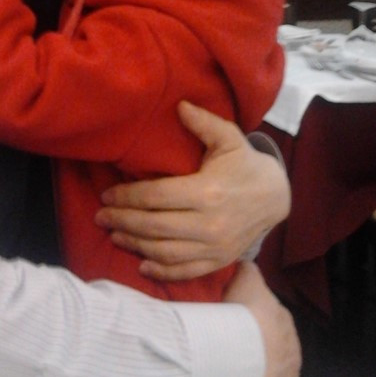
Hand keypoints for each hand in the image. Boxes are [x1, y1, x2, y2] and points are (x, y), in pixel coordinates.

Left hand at [95, 101, 289, 279]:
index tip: (107, 195)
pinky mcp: (219, 261)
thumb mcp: (229, 137)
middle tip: (100, 217)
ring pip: (165, 251)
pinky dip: (161, 271)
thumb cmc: (244, 164)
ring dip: (135, 245)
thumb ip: (203, 122)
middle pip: (154, 226)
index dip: (127, 197)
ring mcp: (215, 247)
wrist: (275, 196)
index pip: (156, 197)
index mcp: (206, 192)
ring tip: (114, 234)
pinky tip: (142, 265)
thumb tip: (179, 105)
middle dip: (123, 221)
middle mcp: (209, 224)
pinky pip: (185, 271)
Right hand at [225, 263, 300, 376]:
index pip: (271, 316)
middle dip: (258, 343)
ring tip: (237, 366)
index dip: (253, 319)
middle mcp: (293, 345)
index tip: (236, 321)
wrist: (243, 353)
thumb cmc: (243, 314)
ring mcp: (289, 373)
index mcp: (284, 318)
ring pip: (273, 368)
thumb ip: (248, 269)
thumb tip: (246, 262)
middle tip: (233, 344)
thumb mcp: (245, 280)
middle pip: (273, 343)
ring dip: (260, 367)